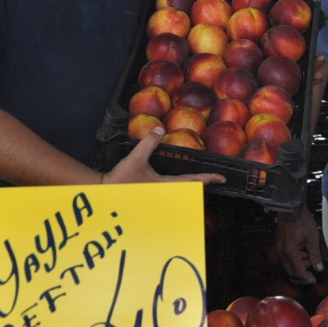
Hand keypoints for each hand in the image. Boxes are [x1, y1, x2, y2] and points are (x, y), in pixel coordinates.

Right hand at [104, 129, 225, 184]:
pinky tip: (178, 185)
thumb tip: (159, 130)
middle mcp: (166, 193)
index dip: (208, 178)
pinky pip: (170, 192)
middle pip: (190, 190)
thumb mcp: (136, 158)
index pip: (192, 181)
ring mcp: (159, 196)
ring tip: (201, 182)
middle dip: (202, 185)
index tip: (222, 178)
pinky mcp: (151, 196)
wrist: (105, 191)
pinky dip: (178, 188)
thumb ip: (148, 143)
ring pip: (181, 193)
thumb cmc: (121, 178)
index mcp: (166, 185)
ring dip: (191, 187)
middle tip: (216, 180)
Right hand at [275, 207, 323, 284]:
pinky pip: (285, 257)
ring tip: (309, 257)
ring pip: (288, 264)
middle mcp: (282, 252)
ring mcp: (279, 248)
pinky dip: (294, 258)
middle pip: (291, 271)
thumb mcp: (313, 238)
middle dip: (302, 274)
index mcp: (291, 252)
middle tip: (312, 273)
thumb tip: (318, 268)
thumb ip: (315, 255)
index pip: (298, 272)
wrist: (291, 208)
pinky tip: (302, 252)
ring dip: (298, 265)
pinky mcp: (279, 244)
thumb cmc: (302, 221)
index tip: (313, 280)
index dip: (306, 278)